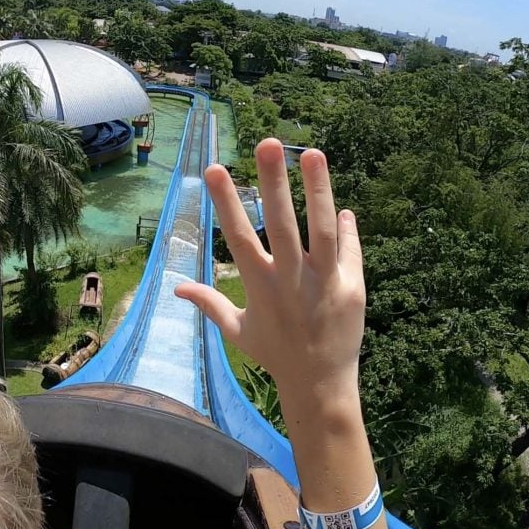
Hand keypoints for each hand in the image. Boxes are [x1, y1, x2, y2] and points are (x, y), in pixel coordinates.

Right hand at [176, 138, 364, 402]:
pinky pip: (349, 250)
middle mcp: (290, 281)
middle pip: (281, 224)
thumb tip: (176, 288)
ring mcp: (324, 283)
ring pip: (321, 230)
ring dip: (318, 190)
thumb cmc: (275, 355)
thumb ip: (209, 304)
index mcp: (259, 287)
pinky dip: (346, 228)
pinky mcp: (352, 289)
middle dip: (273, 183)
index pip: (237, 237)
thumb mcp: (237, 332)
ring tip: (312, 153)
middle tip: (268, 143)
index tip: (214, 168)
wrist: (320, 385)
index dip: (225, 202)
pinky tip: (342, 206)